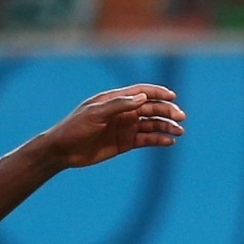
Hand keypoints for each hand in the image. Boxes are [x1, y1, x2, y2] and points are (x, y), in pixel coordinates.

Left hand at [43, 85, 185, 169]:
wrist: (63, 150)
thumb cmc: (75, 127)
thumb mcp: (95, 114)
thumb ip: (119, 105)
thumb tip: (142, 97)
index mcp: (115, 100)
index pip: (141, 92)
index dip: (158, 93)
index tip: (172, 96)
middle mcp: (123, 111)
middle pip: (150, 108)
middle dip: (167, 111)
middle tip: (180, 117)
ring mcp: (125, 127)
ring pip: (151, 125)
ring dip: (166, 127)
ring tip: (179, 132)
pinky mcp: (124, 143)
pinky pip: (146, 139)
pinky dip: (158, 140)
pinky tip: (169, 142)